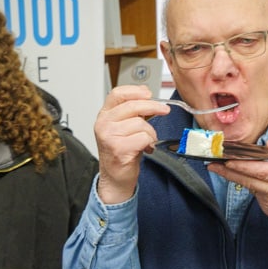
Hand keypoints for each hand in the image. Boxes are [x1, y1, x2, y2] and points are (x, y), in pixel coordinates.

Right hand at [95, 85, 169, 203]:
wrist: (115, 177)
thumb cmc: (122, 152)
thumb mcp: (123, 127)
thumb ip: (132, 113)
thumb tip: (150, 99)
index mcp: (104, 115)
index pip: (118, 94)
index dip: (135, 91)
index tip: (149, 94)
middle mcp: (104, 124)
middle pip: (133, 106)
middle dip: (153, 106)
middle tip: (164, 110)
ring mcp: (109, 136)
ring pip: (141, 124)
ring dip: (150, 133)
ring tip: (146, 141)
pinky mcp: (119, 148)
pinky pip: (144, 137)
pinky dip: (149, 143)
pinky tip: (145, 149)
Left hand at [207, 138, 267, 226]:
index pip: (255, 170)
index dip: (238, 165)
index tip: (224, 159)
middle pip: (245, 180)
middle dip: (226, 171)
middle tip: (211, 164)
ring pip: (250, 187)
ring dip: (240, 177)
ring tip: (227, 167)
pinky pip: (256, 195)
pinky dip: (254, 186)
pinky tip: (258, 180)